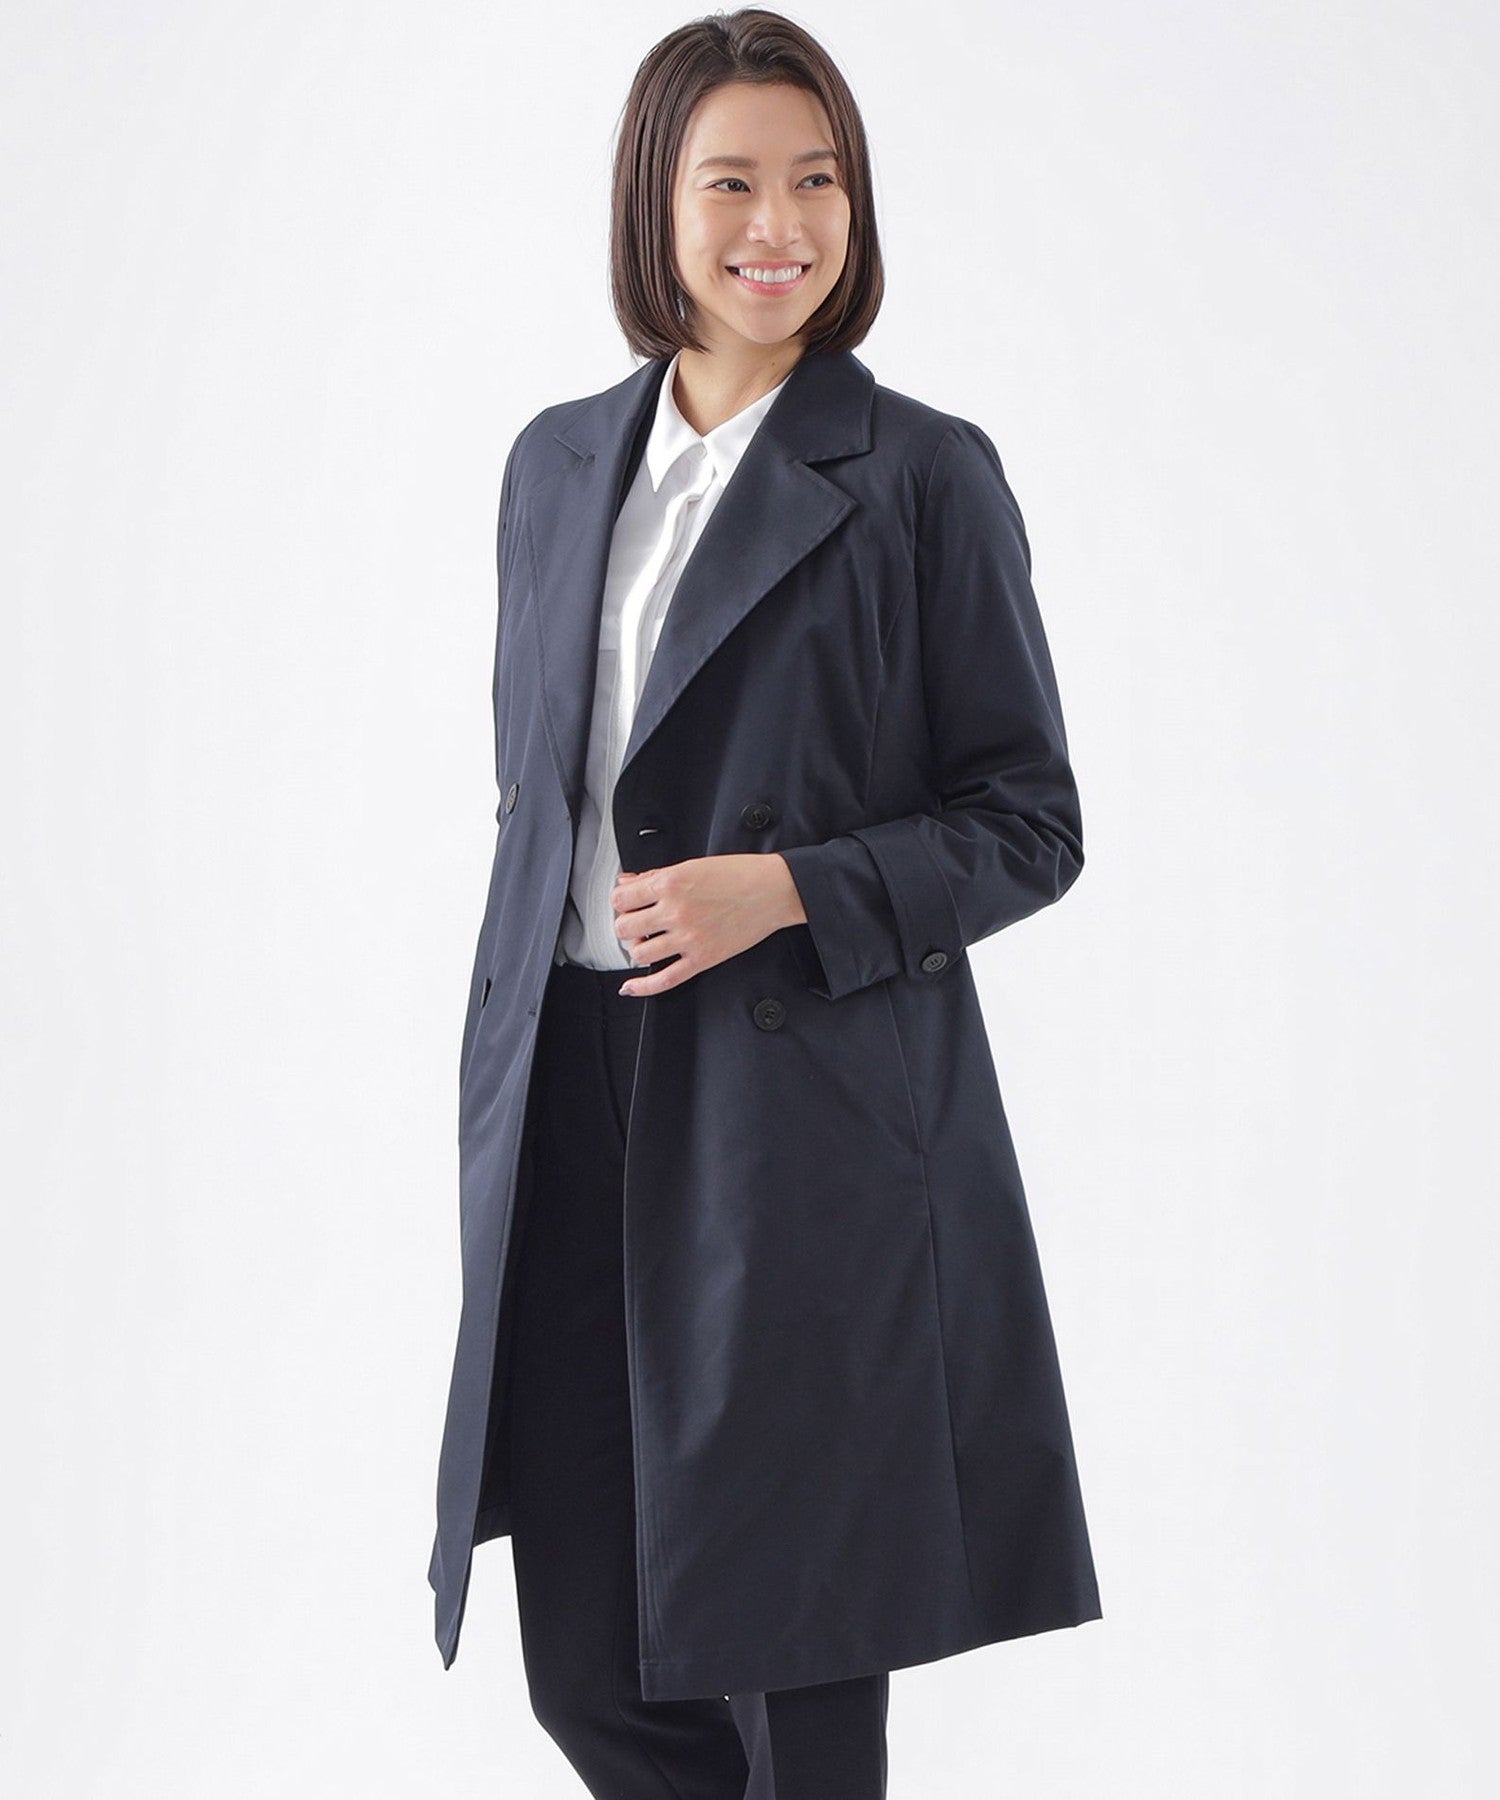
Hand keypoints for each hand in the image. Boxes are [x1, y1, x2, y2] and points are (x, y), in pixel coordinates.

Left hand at [611, 853, 806, 995]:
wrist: (773, 891)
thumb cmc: (738, 874)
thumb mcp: (691, 865)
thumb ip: (655, 876)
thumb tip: (628, 882)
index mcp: (671, 883)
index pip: (621, 898)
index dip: (621, 901)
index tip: (628, 903)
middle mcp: (676, 911)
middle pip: (624, 927)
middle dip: (626, 925)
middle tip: (637, 922)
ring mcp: (688, 938)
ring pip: (638, 954)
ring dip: (636, 949)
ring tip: (646, 942)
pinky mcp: (702, 959)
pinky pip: (664, 980)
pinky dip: (642, 987)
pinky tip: (631, 987)